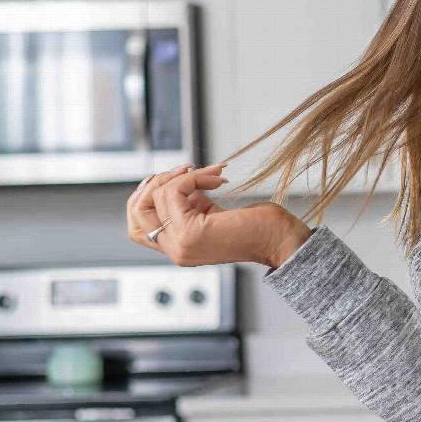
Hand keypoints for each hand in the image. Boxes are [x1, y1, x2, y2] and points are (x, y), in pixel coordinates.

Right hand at [125, 165, 309, 268]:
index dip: (145, 196)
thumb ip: (187, 204)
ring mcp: (182, 245)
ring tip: (213, 175)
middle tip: (187, 170)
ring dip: (186, 174)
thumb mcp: (211, 212)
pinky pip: (175, 191)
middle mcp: (176, 251)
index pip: (137, 225)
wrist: (282, 240)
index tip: (172, 177)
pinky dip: (194, 176)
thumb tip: (172, 181)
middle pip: (138, 211)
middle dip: (157, 182)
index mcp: (179, 247)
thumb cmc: (257, 226)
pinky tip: (217, 179)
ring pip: (159, 194)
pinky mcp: (192, 233)